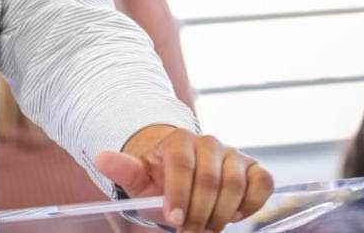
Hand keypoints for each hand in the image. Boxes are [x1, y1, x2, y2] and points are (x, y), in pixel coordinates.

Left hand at [95, 125, 272, 232]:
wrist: (184, 171)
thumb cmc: (160, 178)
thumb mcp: (139, 177)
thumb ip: (123, 168)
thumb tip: (100, 157)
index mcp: (178, 141)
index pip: (182, 166)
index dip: (179, 196)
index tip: (174, 220)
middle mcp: (208, 142)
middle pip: (209, 179)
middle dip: (199, 212)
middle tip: (189, 232)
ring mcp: (233, 153)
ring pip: (235, 183)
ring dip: (222, 213)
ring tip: (207, 227)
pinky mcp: (253, 167)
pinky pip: (262, 182)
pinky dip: (251, 204)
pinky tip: (234, 215)